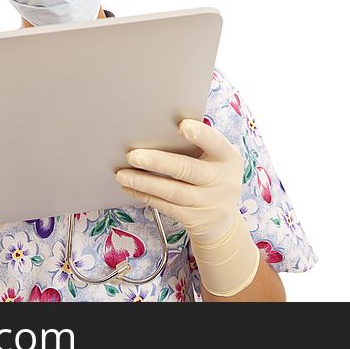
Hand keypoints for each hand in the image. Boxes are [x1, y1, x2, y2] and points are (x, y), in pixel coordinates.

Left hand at [113, 118, 258, 295]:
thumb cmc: (211, 176)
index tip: (182, 125)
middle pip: (187, 169)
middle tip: (132, 155)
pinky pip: (164, 206)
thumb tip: (156, 129)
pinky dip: (144, 195)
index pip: (215, 143)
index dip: (201, 135)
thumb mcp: (216, 159)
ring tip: (121, 174)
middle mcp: (222, 181)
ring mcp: (208, 203)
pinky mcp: (193, 220)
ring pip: (171, 191)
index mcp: (228, 157)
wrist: (222, 223)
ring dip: (143, 182)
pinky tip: (129, 186)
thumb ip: (198, 146)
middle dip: (157, 162)